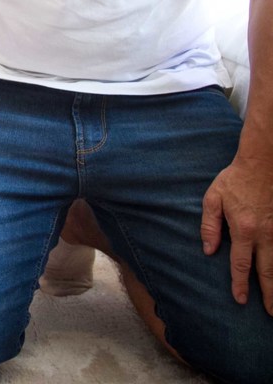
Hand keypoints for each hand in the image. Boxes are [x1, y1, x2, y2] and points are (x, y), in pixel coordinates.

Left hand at [201, 155, 272, 313]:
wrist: (264, 162)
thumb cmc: (235, 179)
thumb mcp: (213, 198)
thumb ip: (209, 226)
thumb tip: (208, 250)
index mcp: (244, 229)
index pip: (241, 264)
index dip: (240, 284)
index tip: (240, 300)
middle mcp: (266, 234)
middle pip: (268, 271)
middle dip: (270, 295)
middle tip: (271, 313)